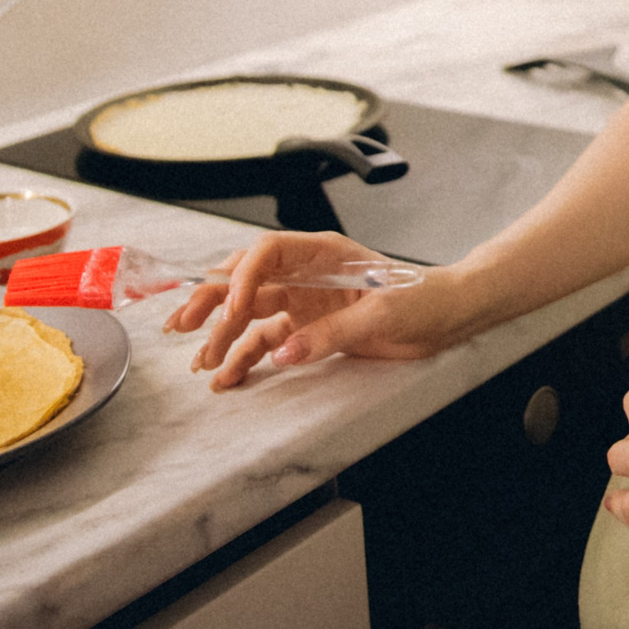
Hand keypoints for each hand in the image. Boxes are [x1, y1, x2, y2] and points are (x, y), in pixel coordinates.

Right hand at [164, 232, 471, 389]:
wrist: (446, 318)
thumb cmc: (422, 299)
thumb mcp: (382, 313)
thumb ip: (332, 331)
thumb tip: (285, 351)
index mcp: (323, 252)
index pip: (267, 252)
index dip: (243, 276)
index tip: (232, 307)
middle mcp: (306, 273)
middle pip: (246, 280)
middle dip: (210, 300)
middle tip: (182, 325)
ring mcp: (304, 302)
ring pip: (249, 314)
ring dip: (221, 335)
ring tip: (201, 361)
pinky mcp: (308, 330)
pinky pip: (267, 341)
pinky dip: (245, 358)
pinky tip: (229, 375)